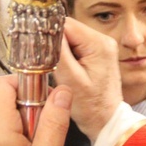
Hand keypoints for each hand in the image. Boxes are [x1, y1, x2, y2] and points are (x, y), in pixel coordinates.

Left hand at [0, 75, 70, 145]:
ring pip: (10, 122)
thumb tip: (61, 90)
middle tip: (49, 140)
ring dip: (30, 132)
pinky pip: (6, 139)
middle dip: (34, 112)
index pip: (3, 83)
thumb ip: (54, 124)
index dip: (27, 83)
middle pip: (9, 103)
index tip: (48, 100)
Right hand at [55, 17, 122, 141]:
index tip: (38, 48)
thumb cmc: (90, 106)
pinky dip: (66, 55)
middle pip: (68, 29)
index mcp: (99, 43)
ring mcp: (101, 46)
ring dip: (59, 50)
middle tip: (47, 62)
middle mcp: (103, 40)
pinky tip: (65, 69)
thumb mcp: (70, 79)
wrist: (106, 121)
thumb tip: (45, 31)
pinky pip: (76, 46)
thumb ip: (58, 52)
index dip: (48, 33)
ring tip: (58, 69)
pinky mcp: (97, 54)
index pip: (66, 24)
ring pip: (70, 37)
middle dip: (54, 43)